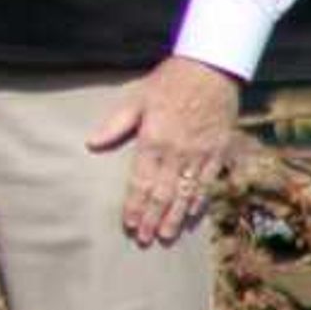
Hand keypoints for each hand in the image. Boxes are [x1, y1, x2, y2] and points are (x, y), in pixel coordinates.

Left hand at [86, 55, 241, 247]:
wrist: (211, 70)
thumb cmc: (169, 82)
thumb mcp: (136, 98)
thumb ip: (116, 124)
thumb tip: (91, 143)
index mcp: (154, 141)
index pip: (141, 182)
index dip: (135, 206)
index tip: (128, 224)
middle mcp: (178, 153)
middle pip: (163, 194)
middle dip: (152, 218)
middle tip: (144, 240)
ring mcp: (200, 154)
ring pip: (186, 194)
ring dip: (175, 217)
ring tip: (165, 236)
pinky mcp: (218, 152)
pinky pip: (209, 183)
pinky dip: (199, 202)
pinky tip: (193, 216)